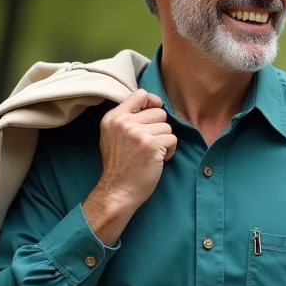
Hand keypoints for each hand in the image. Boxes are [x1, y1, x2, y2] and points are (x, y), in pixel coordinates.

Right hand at [81, 89, 176, 243]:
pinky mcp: (151, 144)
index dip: (152, 102)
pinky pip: (172, 140)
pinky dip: (170, 151)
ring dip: (164, 141)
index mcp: (113, 117)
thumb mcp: (113, 136)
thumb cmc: (119, 166)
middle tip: (149, 144)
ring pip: (167, 127)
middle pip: (159, 112)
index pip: (140, 94)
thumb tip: (152, 102)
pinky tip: (158, 160)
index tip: (154, 114)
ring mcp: (138, 133)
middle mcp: (124, 122)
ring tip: (152, 154)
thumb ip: (126, 119)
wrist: (117, 190)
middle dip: (159, 128)